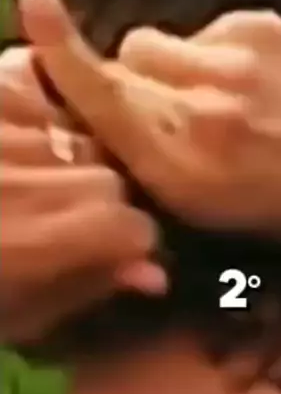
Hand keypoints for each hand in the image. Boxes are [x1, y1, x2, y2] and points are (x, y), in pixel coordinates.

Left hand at [0, 40, 164, 342]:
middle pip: (109, 177)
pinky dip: (27, 106)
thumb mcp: (14, 313)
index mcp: (36, 239)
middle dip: (95, 201)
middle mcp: (26, 174)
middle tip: (51, 218)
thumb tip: (153, 275)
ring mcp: (2, 126)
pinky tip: (7, 139)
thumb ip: (84, 288)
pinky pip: (28, 80)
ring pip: (74, 132)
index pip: (133, 227)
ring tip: (15, 179)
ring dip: (59, 154)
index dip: (126, 243)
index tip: (105, 252)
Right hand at [31, 0, 280, 236]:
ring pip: (157, 40)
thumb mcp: (203, 206)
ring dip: (169, 62)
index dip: (60, 50)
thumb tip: (99, 109)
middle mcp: (201, 115)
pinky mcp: (260, 28)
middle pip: (123, 57)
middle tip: (170, 105)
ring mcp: (233, 65)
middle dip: (128, 77)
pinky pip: (203, 29)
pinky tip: (253, 83)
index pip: (101, 95)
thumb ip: (144, 156)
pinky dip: (214, 53)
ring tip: (219, 94)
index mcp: (180, 170)